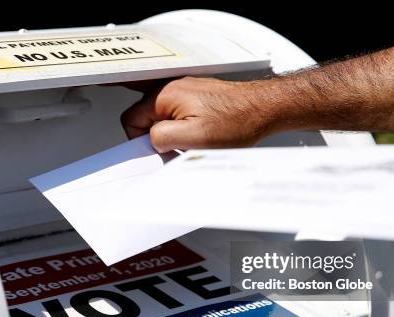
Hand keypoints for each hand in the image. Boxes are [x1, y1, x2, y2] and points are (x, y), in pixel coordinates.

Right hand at [120, 77, 271, 151]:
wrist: (263, 108)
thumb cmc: (236, 120)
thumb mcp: (194, 137)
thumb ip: (162, 137)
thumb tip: (149, 140)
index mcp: (164, 95)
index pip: (130, 120)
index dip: (142, 141)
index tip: (159, 150)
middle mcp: (171, 88)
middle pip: (145, 119)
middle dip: (159, 138)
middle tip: (180, 147)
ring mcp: (183, 90)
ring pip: (162, 118)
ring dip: (173, 133)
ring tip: (195, 140)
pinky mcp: (195, 95)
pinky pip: (177, 115)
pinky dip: (185, 127)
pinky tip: (202, 133)